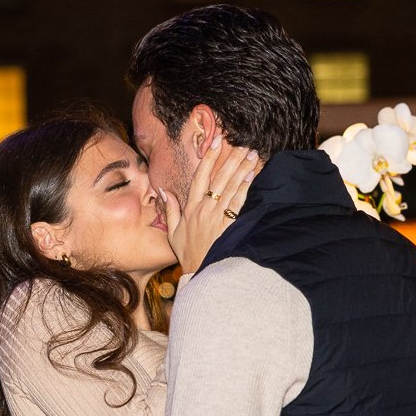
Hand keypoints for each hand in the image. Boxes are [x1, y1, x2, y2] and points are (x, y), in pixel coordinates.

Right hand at [160, 138, 261, 275]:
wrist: (200, 273)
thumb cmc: (187, 253)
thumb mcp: (173, 232)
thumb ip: (171, 210)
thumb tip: (164, 191)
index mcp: (191, 208)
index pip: (200, 177)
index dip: (209, 158)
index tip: (217, 142)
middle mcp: (204, 209)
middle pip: (218, 179)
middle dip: (231, 159)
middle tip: (242, 144)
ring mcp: (216, 217)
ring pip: (230, 188)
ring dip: (241, 170)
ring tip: (251, 155)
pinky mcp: (228, 226)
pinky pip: (237, 204)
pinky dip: (244, 189)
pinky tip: (251, 176)